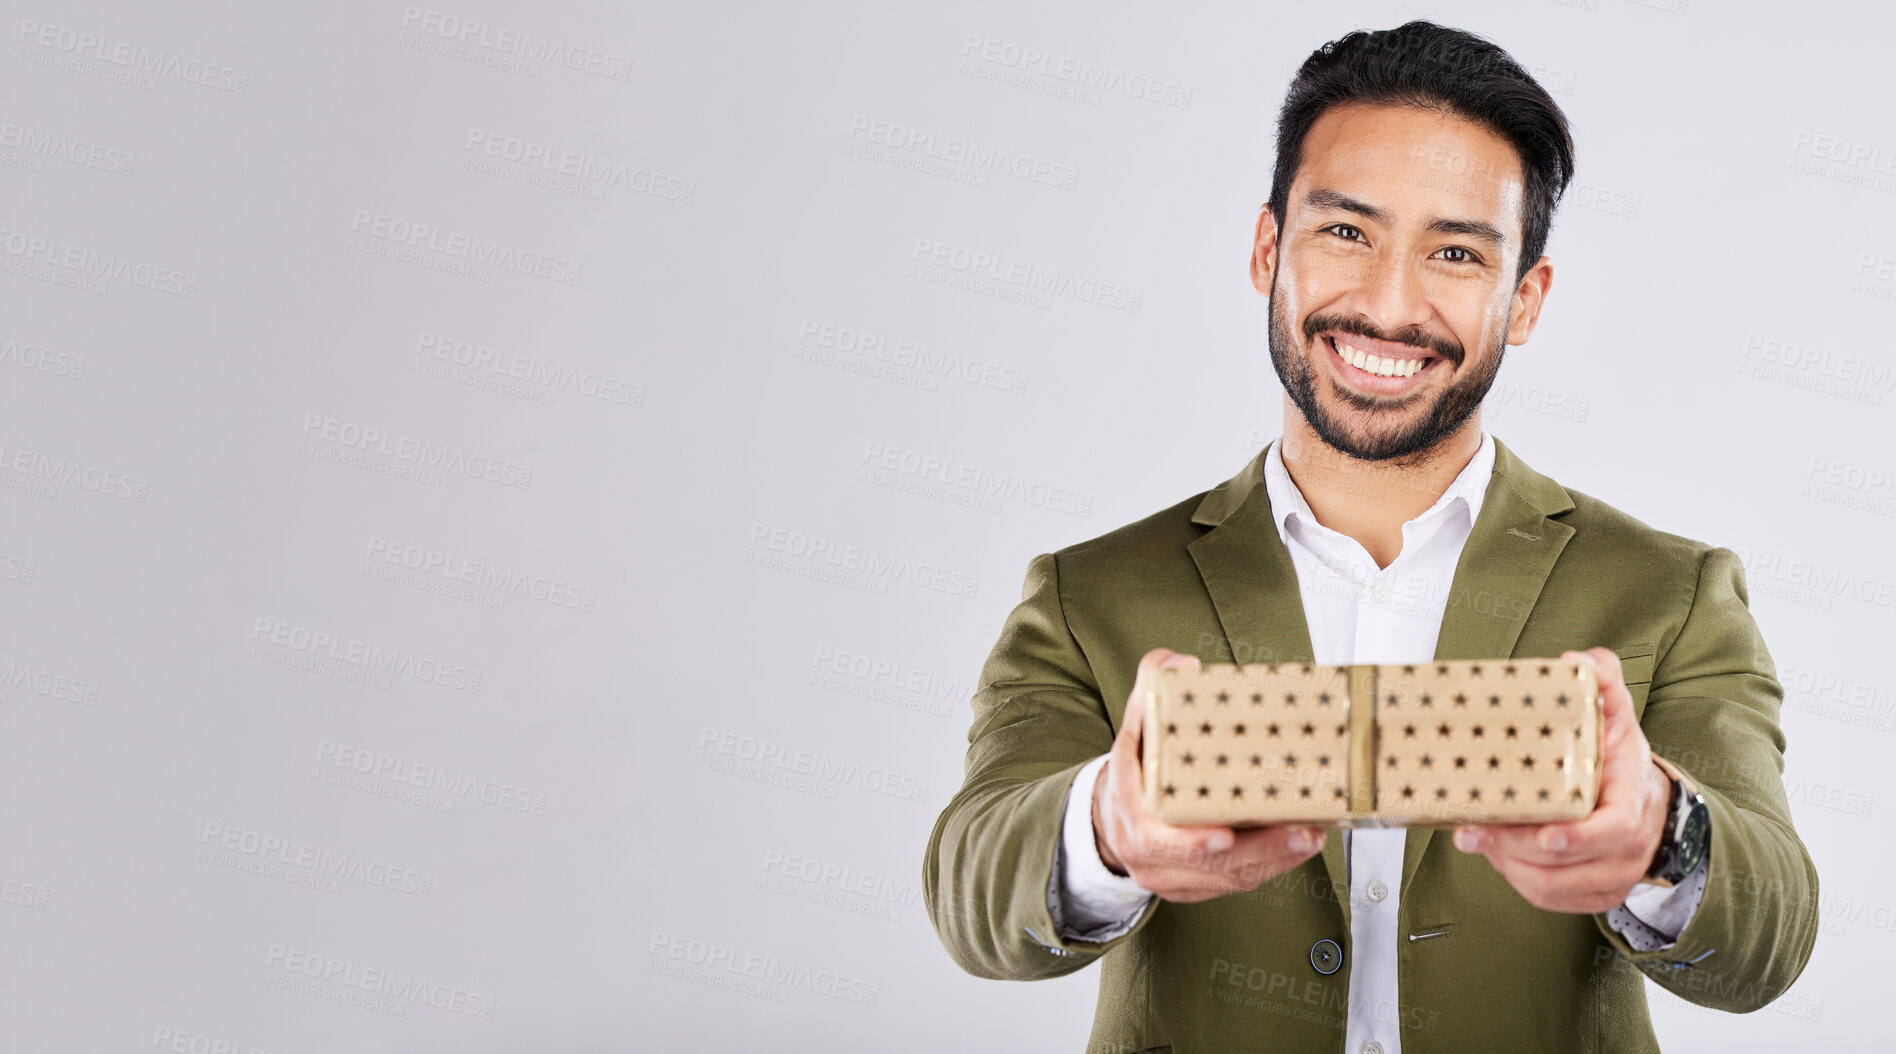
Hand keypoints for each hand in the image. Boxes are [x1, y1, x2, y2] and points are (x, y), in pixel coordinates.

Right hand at [1091, 647, 1326, 902]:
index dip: (1189, 840)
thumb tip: (1184, 663)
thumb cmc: (1133, 771)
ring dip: (1272, 861)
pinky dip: (1269, 868)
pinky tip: (1299, 847)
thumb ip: (1152, 687)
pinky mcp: (1192, 888)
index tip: (1224, 834)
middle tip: (1300, 831)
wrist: (1110, 819)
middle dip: (1256, 851)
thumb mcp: (1134, 724)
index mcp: (1130, 812)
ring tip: (1311, 836)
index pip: (1153, 835)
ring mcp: (1169, 875)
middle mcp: (1145, 852)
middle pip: (1204, 863)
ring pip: (1224, 878)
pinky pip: (1232, 885)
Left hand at [1451, 647, 1671, 912]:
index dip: (1579, 837)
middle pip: (1566, 862)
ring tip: (1477, 839)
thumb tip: (1576, 661)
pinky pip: (1550, 899)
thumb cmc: (1622, 762)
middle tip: (1471, 830)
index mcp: (1633, 803)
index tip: (1546, 833)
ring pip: (1551, 886)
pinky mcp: (1594, 895)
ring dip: (1508, 866)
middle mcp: (1627, 848)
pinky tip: (1497, 856)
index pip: (1613, 829)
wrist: (1649, 806)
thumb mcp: (1619, 715)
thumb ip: (1603, 681)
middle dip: (1513, 848)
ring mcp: (1612, 876)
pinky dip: (1518, 881)